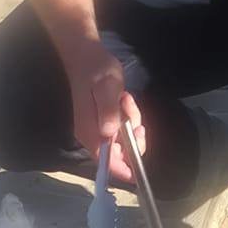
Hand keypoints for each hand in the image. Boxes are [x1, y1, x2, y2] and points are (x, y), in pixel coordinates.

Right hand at [60, 35, 146, 183]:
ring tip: (125, 100)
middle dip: (133, 139)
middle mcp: (92, 136)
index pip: (106, 163)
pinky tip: (123, 100)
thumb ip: (109, 111)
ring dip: (131, 123)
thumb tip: (110, 134)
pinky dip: (128, 117)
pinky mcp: (104, 122)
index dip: (123, 171)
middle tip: (133, 116)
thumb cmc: (96, 70)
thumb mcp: (107, 87)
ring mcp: (97, 129)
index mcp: (90, 132)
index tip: (140, 170)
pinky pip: (122, 129)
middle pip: (118, 155)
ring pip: (123, 140)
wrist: (86, 56)